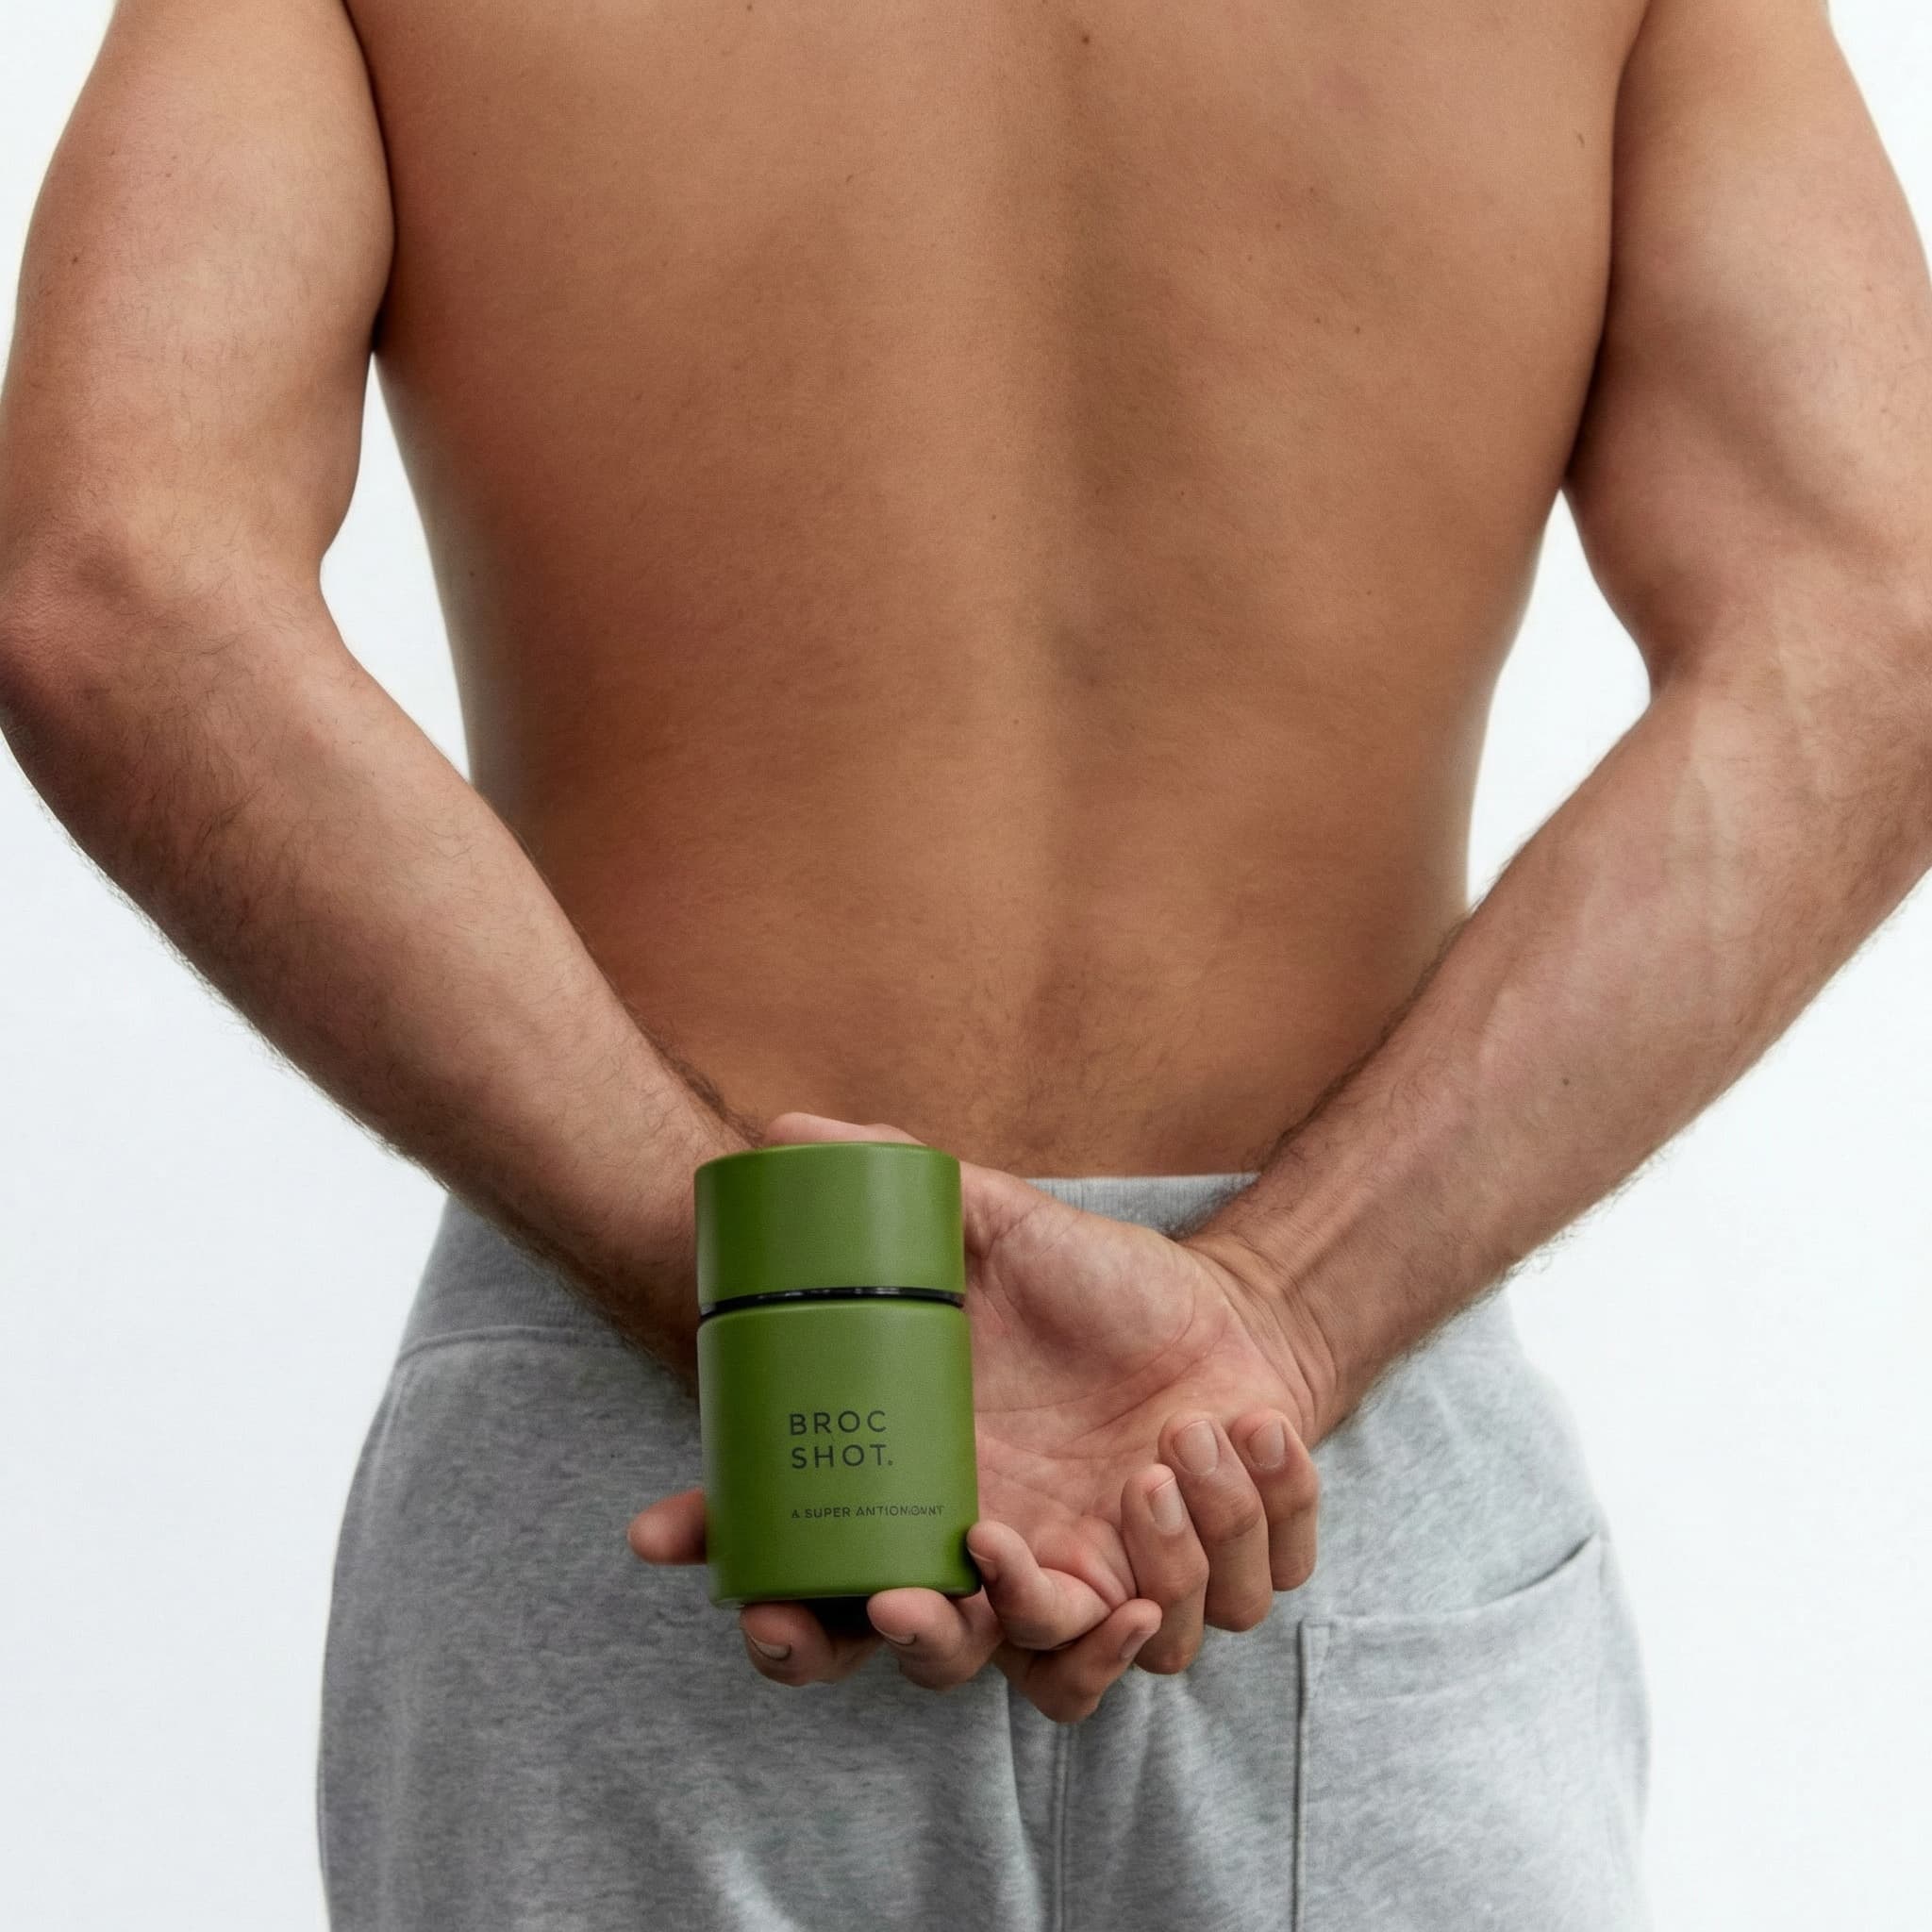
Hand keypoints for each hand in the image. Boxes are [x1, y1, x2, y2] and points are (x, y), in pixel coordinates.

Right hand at [630, 1113, 1324, 1719]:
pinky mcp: (1222, 1578)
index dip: (790, 1632)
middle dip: (939, 1641)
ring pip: (1093, 1661)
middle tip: (976, 1548)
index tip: (770, 1612)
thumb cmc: (1095, 1286)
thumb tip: (787, 1137)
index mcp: (941, 1504)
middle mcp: (1016, 1571)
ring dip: (1145, 1556)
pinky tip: (1238, 1431)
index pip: (832, 1611)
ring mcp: (1116, 1587)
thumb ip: (907, 1190)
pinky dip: (1242, 1523)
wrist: (1225, 1306)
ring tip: (1169, 1445)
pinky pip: (1230, 1605)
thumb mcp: (999, 1230)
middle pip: (946, 1667)